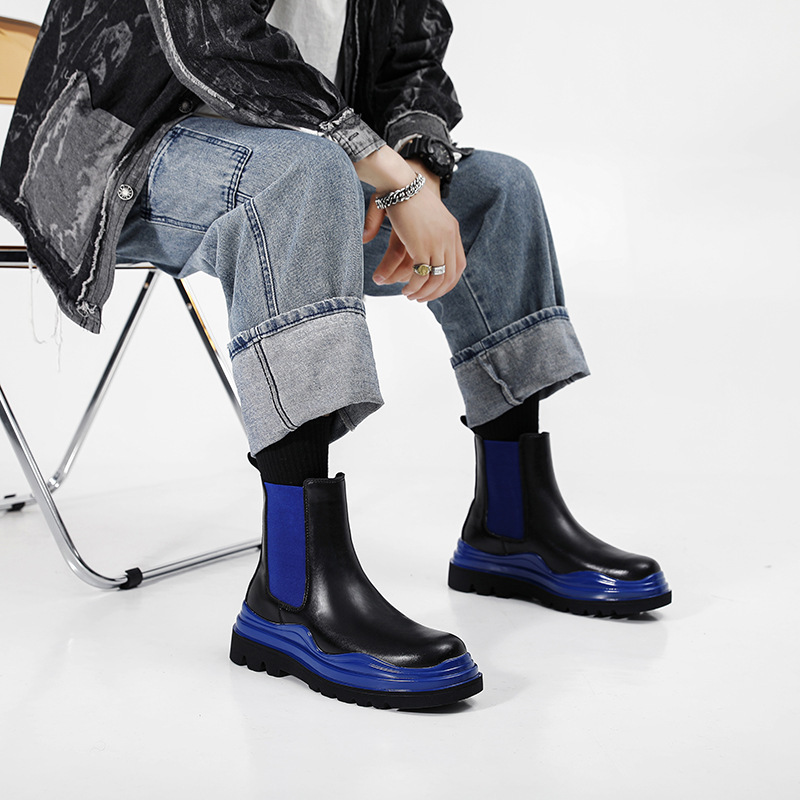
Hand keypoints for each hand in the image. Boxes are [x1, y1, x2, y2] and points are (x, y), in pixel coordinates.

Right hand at [358, 150, 464, 301]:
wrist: (400, 182)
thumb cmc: (407, 195)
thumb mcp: (426, 216)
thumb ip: (428, 235)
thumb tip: (420, 252)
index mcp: (452, 230)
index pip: (459, 265)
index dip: (448, 281)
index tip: (435, 289)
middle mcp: (449, 238)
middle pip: (449, 276)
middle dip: (436, 292)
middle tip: (421, 298)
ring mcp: (438, 243)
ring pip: (436, 279)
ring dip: (424, 292)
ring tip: (411, 296)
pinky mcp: (422, 246)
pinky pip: (422, 275)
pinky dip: (415, 287)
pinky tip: (406, 289)